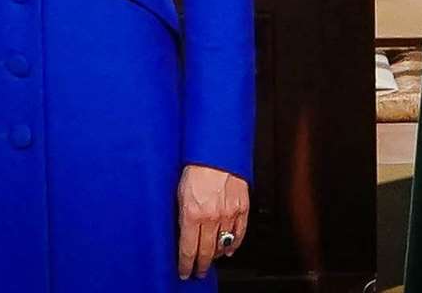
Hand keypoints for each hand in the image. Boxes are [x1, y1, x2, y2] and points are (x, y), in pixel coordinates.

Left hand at [178, 164, 249, 278]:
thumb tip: (182, 233)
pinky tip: (229, 249)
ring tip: (211, 259)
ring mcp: (229, 213)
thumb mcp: (179, 192)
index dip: (186, 264)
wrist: (217, 150)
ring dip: (216, 255)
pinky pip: (240, 233)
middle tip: (198, 271)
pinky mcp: (242, 207)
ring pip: (223, 245)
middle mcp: (211, 217)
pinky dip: (234, 244)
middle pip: (206, 252)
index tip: (185, 272)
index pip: (188, 250)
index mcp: (192, 214)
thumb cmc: (196, 166)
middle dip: (201, 265)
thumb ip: (182, 215)